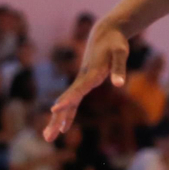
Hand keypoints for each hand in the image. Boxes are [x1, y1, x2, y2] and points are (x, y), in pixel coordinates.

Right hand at [45, 21, 128, 139]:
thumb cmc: (115, 42)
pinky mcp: (83, 82)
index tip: (54, 109)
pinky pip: (73, 101)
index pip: (78, 89)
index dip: (68, 99)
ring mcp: (81, 81)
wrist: (106, 32)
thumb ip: (119, 68)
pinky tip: (64, 128)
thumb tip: (119, 85)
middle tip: (47, 137)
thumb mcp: (121, 53)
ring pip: (67, 103)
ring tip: (49, 137)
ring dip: (58, 120)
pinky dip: (68, 113)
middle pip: (67, 101)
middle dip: (57, 119)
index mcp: (92, 73)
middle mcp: (83, 78)